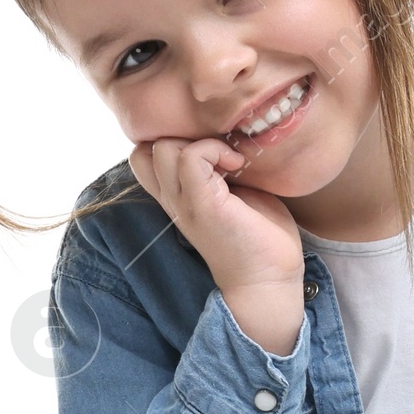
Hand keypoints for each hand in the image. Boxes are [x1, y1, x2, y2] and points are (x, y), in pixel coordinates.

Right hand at [128, 134, 303, 355]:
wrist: (269, 279)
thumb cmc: (258, 236)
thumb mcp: (232, 193)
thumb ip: (217, 169)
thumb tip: (228, 135)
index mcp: (176, 197)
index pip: (144, 156)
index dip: (169, 141)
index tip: (209, 152)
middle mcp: (173, 200)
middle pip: (146, 148)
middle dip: (181, 138)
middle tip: (218, 154)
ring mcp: (184, 203)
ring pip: (163, 148)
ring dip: (200, 143)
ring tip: (230, 161)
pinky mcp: (203, 205)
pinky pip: (190, 157)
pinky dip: (214, 150)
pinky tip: (237, 165)